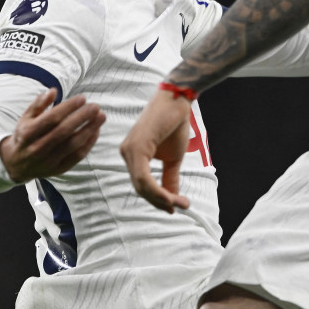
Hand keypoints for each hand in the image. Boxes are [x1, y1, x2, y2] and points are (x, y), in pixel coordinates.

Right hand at [0, 88, 103, 182]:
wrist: (17, 164)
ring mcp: (48, 161)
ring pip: (73, 145)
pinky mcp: (58, 169)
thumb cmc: (25, 135)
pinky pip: (76, 157)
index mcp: (28, 133)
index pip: (52, 118)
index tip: (82, 98)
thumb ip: (38, 104)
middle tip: (95, 106)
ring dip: (89, 130)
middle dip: (82, 117)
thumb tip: (53, 91)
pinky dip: (88, 144)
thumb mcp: (25, 118)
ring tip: (101, 117)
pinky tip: (96, 131)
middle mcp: (37, 148)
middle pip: (64, 131)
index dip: (68, 107)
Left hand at [120, 88, 194, 212]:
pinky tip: (171, 196)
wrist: (178, 100)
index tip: (175, 208)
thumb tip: (172, 199)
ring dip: (161, 198)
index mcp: (132, 155)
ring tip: (180, 203)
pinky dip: (157, 190)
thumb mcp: (173, 158)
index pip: (142, 185)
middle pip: (140, 188)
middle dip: (161, 201)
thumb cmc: (174, 124)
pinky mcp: (136, 147)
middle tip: (182, 206)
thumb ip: (169, 178)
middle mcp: (126, 153)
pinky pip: (143, 177)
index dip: (158, 200)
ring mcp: (129, 150)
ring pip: (141, 186)